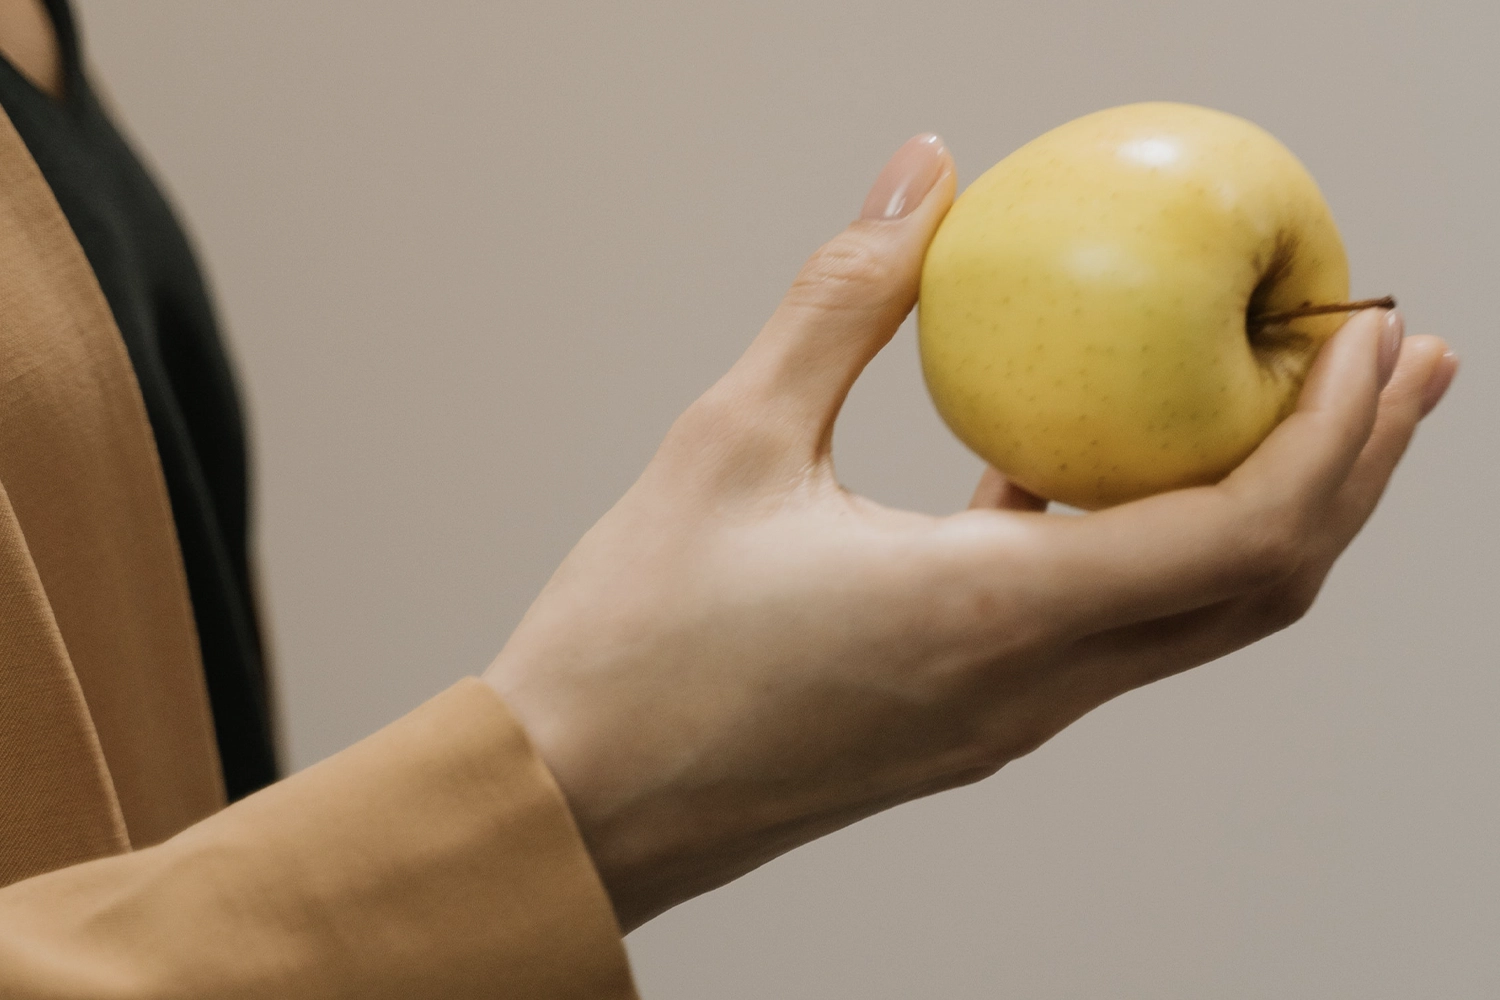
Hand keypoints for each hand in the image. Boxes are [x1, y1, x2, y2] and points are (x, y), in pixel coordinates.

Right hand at [483, 134, 1457, 931]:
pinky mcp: (965, 726)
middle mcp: (1028, 688)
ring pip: (1191, 618)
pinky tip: (1095, 474)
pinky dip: (1150, 550)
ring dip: (1262, 511)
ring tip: (1284, 407)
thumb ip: (843, 298)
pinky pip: (1104, 635)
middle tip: (1392, 362)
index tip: (1370, 339)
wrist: (576, 802)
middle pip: (1257, 588)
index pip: (1242, 536)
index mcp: (990, 616)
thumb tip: (922, 175)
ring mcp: (1003, 722)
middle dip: (1349, 471)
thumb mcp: (730, 440)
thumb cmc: (635, 641)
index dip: (1335, 434)